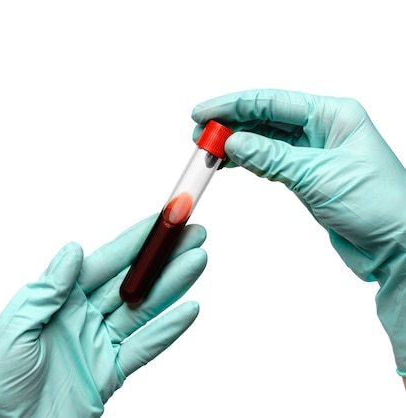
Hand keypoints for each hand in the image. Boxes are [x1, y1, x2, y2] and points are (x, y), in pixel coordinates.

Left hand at [0, 215, 206, 416]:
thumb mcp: (13, 330)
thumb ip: (46, 290)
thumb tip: (72, 250)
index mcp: (60, 300)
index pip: (103, 262)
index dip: (133, 241)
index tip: (159, 218)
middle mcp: (84, 315)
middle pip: (130, 280)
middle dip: (161, 256)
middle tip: (193, 230)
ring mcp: (101, 342)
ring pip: (143, 308)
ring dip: (171, 284)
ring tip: (197, 259)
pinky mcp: (113, 371)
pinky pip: (145, 347)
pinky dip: (168, 330)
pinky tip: (189, 308)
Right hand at [192, 89, 405, 375]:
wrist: (395, 246)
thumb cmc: (377, 205)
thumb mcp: (317, 176)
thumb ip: (271, 156)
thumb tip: (232, 142)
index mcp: (333, 114)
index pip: (273, 101)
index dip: (233, 105)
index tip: (203, 112)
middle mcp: (323, 127)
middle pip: (265, 117)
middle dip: (230, 124)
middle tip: (198, 133)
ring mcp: (313, 151)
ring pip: (264, 139)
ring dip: (234, 144)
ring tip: (206, 150)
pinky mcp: (306, 175)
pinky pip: (268, 160)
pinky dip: (246, 162)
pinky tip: (227, 162)